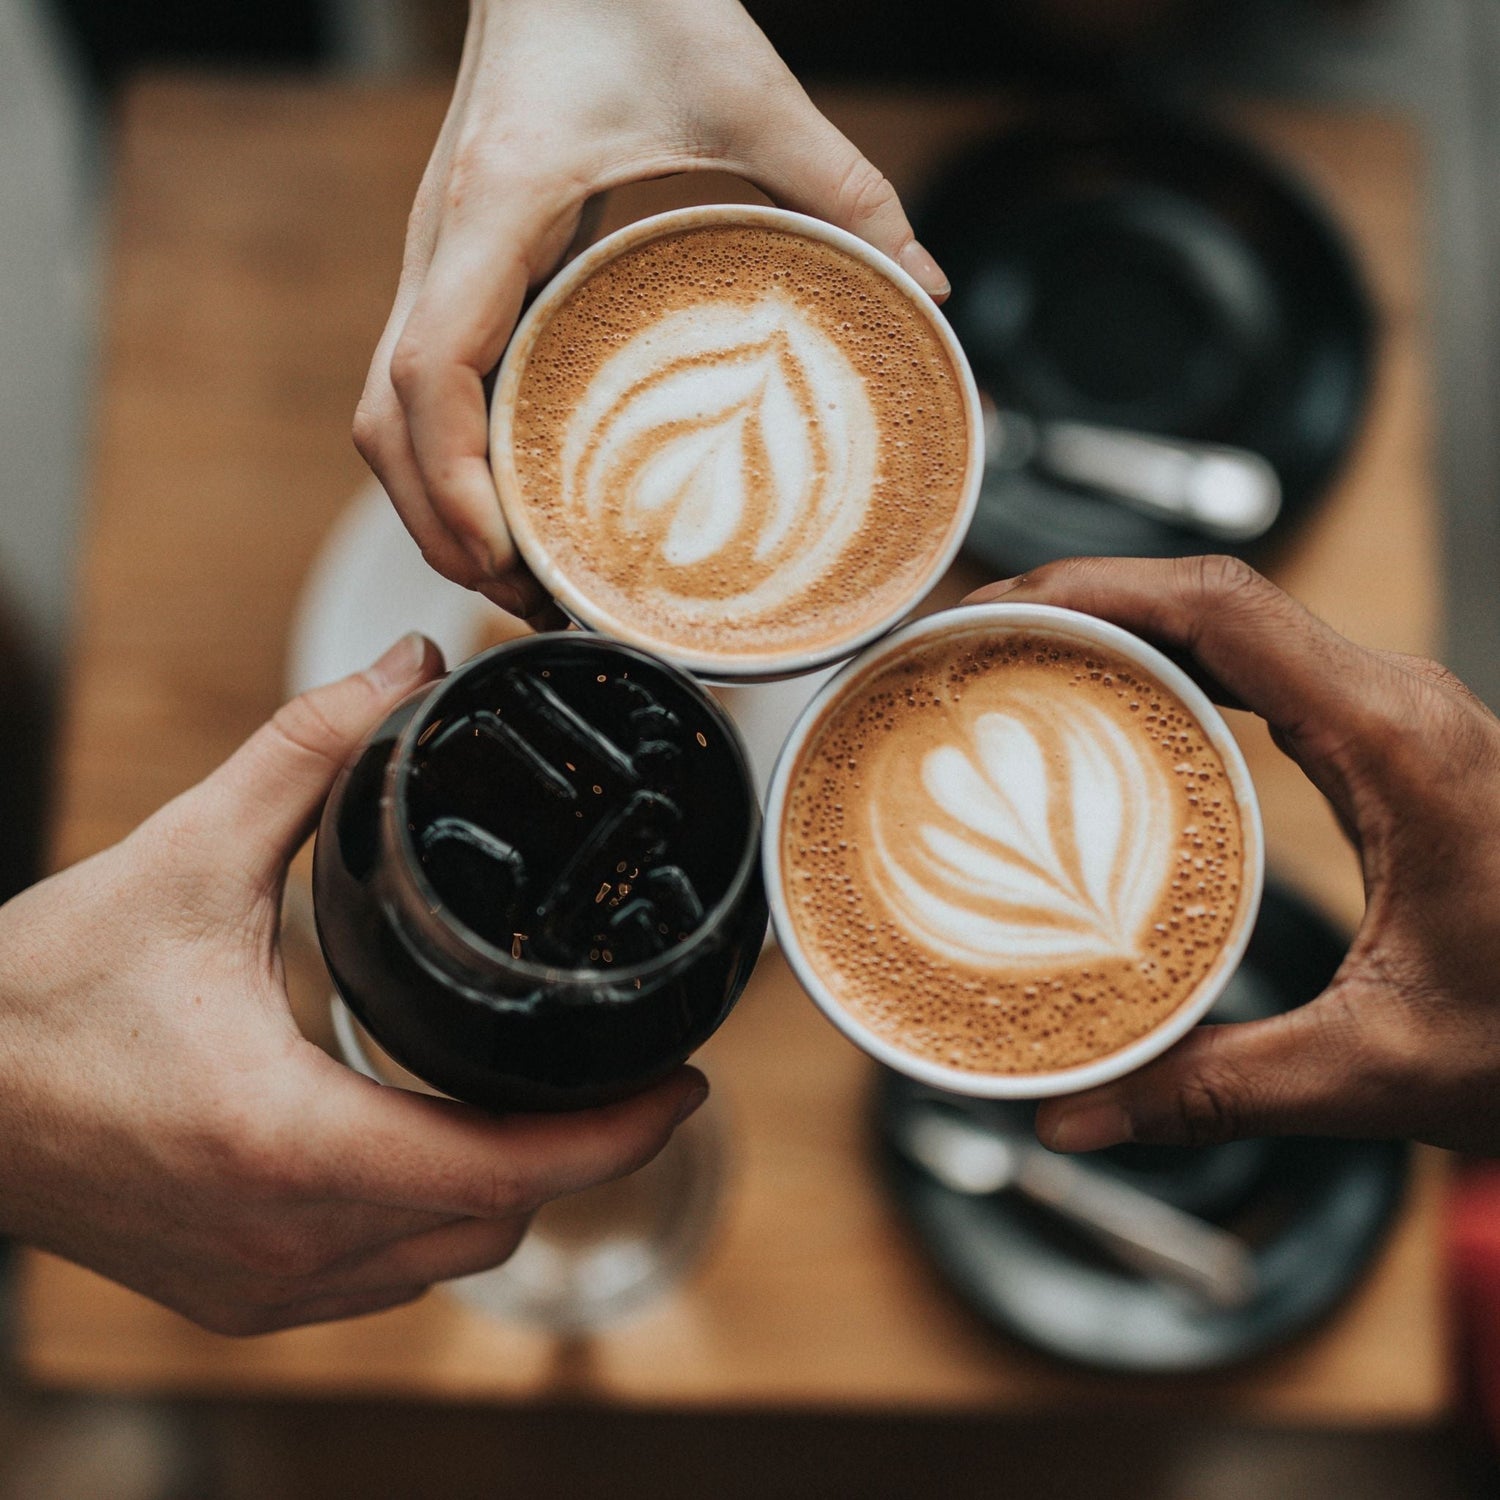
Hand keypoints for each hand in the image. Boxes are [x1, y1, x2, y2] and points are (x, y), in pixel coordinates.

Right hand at [0, 633, 705, 1333]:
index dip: (617, 1135)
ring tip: (546, 1102)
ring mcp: (259, 1285)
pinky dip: (433, 1220)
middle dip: (578, 1153)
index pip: (507, 1171)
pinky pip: (382, 1279)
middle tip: (622, 1070)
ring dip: (508, 1189)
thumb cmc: (34, 994)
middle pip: (496, 1222)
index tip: (686, 1083)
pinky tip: (435, 1149)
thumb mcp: (182, 855)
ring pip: (445, 1261)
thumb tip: (408, 669)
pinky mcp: (234, 1296)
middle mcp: (283, 1239)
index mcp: (285, 1140)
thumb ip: (307, 754)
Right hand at [354, 0, 946, 620]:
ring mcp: (435, 260)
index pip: (427, 373)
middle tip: (532, 604)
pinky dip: (448, 462)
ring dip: (435, 507)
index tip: (507, 558)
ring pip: (385, 415)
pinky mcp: (456, 270)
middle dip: (442, 530)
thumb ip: (843, 186)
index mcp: (494, 208)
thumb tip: (929, 291)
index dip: (451, 484)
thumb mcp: (748, 88)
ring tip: (520, 579)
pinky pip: (420, 387)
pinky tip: (515, 503)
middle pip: (385, 425)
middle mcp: (439, 244)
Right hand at [965, 555, 1499, 1154]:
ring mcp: (1393, 716)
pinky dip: (1170, 667)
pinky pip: (1259, 669)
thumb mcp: (1382, 1067)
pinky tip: (1111, 713)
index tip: (993, 609)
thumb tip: (1072, 1115)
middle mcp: (1396, 703)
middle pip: (1210, 594)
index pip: (1221, 605)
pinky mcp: (1386, 744)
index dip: (1091, 587)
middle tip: (970, 640)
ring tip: (1015, 662)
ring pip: (1233, 622)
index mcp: (1395, 741)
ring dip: (1121, 625)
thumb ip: (1217, 1088)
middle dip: (1078, 597)